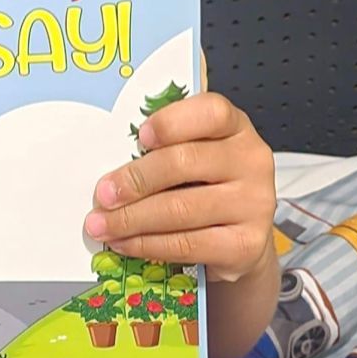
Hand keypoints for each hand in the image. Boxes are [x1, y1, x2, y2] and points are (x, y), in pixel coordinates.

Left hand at [83, 92, 275, 283]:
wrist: (240, 236)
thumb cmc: (207, 185)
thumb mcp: (193, 155)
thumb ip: (163, 149)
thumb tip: (111, 167)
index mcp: (235, 127)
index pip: (212, 112)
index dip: (173, 122)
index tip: (139, 136)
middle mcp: (251, 161)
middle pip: (186, 162)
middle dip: (136, 180)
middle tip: (103, 194)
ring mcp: (253, 204)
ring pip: (180, 210)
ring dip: (131, 219)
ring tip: (102, 224)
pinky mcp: (246, 245)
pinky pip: (187, 245)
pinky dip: (147, 245)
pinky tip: (125, 243)